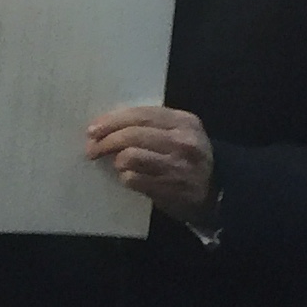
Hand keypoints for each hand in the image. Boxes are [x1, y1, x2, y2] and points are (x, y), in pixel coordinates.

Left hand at [85, 104, 215, 224]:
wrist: (214, 191)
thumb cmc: (189, 158)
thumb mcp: (181, 132)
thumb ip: (152, 125)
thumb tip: (108, 125)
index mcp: (184, 122)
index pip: (141, 114)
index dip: (112, 120)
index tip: (94, 129)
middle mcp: (182, 141)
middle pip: (131, 135)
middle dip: (106, 141)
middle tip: (92, 148)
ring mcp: (175, 166)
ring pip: (129, 156)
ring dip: (117, 161)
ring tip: (118, 164)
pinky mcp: (167, 188)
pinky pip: (132, 179)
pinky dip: (125, 177)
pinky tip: (130, 177)